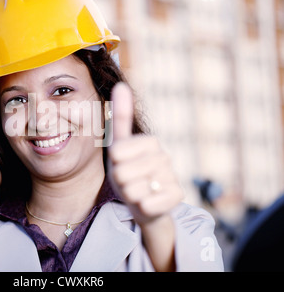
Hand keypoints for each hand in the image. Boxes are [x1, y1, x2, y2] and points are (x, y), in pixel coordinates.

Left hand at [108, 83, 183, 225]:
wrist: (143, 203)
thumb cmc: (127, 171)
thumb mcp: (118, 144)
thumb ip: (119, 118)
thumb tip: (120, 84)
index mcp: (150, 141)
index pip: (116, 152)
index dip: (114, 162)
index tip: (121, 163)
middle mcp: (164, 157)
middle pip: (122, 172)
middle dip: (120, 181)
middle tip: (129, 180)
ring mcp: (172, 177)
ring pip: (133, 190)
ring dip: (130, 195)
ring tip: (138, 191)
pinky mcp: (177, 197)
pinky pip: (147, 204)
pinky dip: (142, 207)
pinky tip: (148, 202)